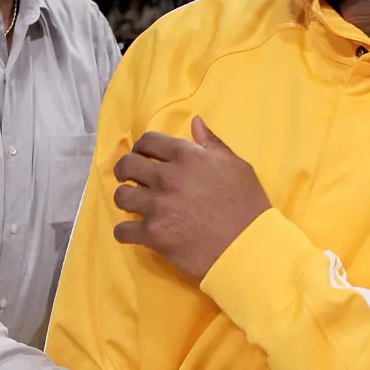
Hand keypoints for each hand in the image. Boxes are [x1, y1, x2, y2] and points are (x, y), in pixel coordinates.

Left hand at [113, 116, 269, 280]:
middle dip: (125, 170)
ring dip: (126, 199)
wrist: (248, 247)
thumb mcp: (237, 166)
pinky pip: (122, 231)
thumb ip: (212, 144)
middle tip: (129, 179)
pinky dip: (125, 232)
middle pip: (128, 165)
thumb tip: (195, 122)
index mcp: (187, 156)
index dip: (141, 148)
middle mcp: (167, 177)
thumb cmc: (248, 205)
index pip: (148, 141)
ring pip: (121, 196)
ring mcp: (157, 207)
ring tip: (134, 205)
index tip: (142, 156)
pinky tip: (133, 233)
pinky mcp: (152, 235)